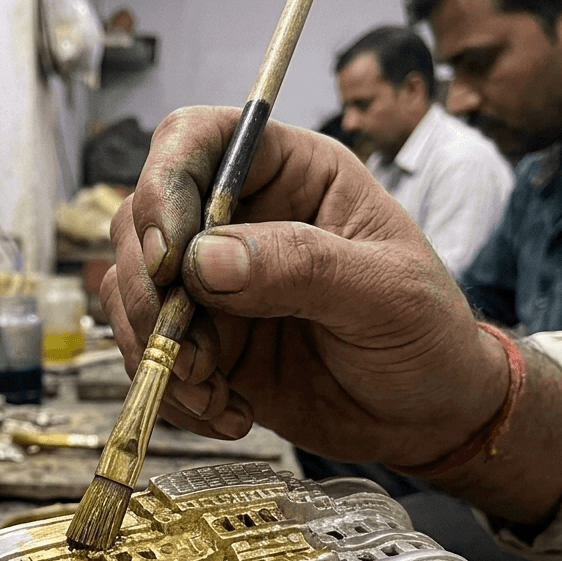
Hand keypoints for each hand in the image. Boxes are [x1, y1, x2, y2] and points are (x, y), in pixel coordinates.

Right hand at [102, 106, 508, 467]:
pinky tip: (225, 412)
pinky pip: (150, 355)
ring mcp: (215, 286)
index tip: (168, 259)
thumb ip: (304, 267)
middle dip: (147, 291)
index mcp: (291, 175)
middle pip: (142, 222)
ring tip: (211, 392)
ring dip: (155, 351)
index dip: (163, 187)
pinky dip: (169, 391)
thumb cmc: (428, 337)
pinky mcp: (204, 343)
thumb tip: (206, 258)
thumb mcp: (388, 295)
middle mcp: (239, 222)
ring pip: (132, 293)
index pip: (196, 142)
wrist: (428, 418)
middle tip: (183, 349)